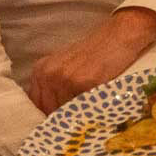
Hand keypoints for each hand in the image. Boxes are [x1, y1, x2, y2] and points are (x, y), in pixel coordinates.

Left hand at [26, 8, 155, 113]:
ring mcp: (65, 78)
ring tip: (88, 114)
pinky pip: (82, 107)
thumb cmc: (96, 51)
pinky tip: (96, 107)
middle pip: (49, 110)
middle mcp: (48, 74)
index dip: (49, 114)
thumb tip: (50, 115)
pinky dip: (89, 110)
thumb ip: (54, 84)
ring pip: (64, 112)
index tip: (61, 121)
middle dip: (62, 118)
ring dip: (76, 116)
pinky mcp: (84, 83)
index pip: (36, 105)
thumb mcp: (66, 64)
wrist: (119, 35)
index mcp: (40, 70)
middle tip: (77, 120)